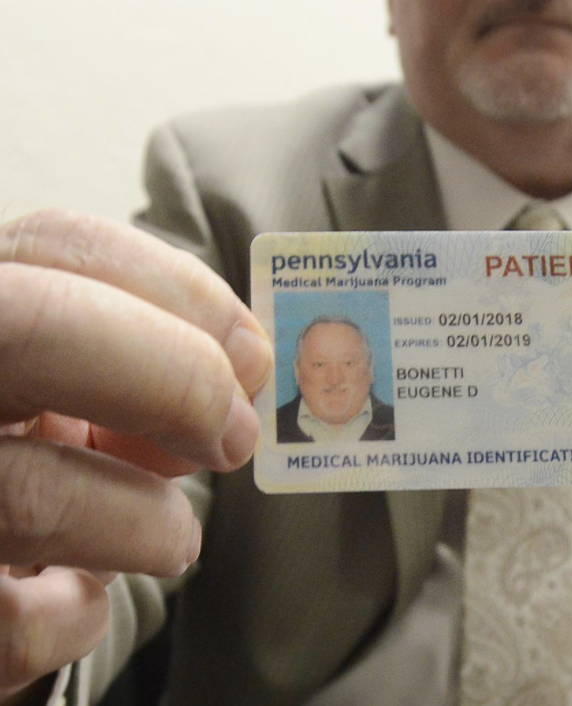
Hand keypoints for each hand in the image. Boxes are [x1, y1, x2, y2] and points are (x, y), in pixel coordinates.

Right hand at [0, 210, 272, 698]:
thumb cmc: (14, 454)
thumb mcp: (54, 388)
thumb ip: (130, 366)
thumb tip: (241, 384)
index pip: (61, 244)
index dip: (181, 293)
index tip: (251, 357)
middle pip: (36, 330)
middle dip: (175, 381)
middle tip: (234, 438)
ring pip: (33, 493)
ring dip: (146, 524)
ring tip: (171, 538)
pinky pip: (15, 624)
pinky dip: (77, 615)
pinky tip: (76, 596)